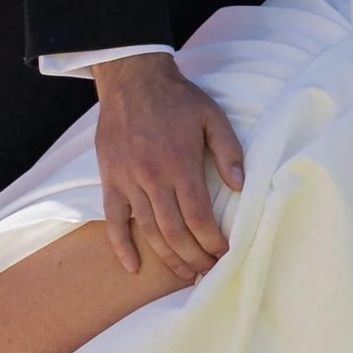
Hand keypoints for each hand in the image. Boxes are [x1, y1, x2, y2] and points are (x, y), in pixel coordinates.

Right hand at [91, 52, 245, 280]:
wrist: (132, 79)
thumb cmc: (177, 99)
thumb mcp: (212, 116)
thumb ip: (229, 151)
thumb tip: (241, 186)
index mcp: (180, 164)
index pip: (199, 217)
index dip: (213, 241)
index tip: (224, 253)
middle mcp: (153, 178)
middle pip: (174, 232)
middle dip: (194, 257)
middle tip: (208, 270)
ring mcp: (128, 181)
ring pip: (148, 231)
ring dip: (168, 257)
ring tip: (186, 272)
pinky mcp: (110, 180)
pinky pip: (113, 219)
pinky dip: (121, 246)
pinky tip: (133, 266)